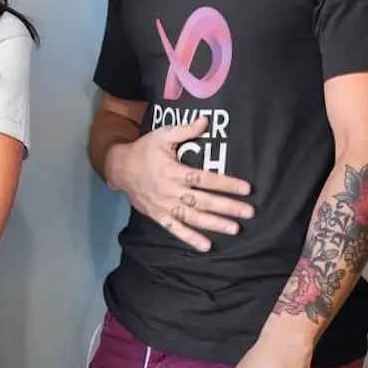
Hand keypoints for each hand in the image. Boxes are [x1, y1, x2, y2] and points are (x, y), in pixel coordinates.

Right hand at [105, 116, 253, 251]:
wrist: (119, 169)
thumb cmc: (144, 151)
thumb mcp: (161, 135)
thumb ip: (184, 130)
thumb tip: (207, 121)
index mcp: (173, 170)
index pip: (203, 178)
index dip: (225, 183)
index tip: (246, 188)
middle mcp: (170, 191)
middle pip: (202, 200)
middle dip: (227, 207)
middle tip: (249, 212)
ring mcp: (164, 206)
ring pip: (192, 217)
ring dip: (214, 224)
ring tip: (235, 229)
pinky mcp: (158, 216)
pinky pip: (175, 229)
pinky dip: (189, 238)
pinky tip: (206, 246)